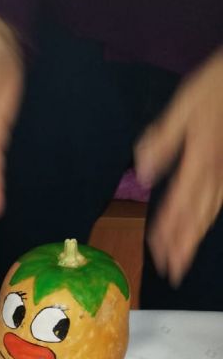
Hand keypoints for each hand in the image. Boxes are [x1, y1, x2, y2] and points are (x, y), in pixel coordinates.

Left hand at [135, 49, 222, 285]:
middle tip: (171, 272)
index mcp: (200, 159)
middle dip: (182, 245)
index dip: (167, 229)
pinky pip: (220, 200)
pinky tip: (200, 228)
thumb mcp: (184, 105)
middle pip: (197, 215)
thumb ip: (162, 140)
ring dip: (194, 238)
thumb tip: (143, 173)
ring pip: (211, 212)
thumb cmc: (217, 86)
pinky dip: (208, 219)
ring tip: (182, 261)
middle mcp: (217, 172)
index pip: (179, 203)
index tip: (156, 251)